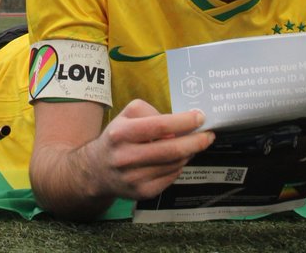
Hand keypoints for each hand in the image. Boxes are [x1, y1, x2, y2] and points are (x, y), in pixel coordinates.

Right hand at [83, 99, 214, 201]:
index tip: (200, 117)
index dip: (184, 122)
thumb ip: (151, 113)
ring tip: (191, 144)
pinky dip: (178, 166)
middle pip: (171, 150)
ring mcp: (134, 178)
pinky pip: (171, 177)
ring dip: (188, 153)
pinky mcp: (142, 193)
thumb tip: (177, 127)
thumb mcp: (126, 115)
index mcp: (121, 133)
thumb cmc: (117, 137)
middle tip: (209, 135)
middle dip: (196, 141)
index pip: (159, 126)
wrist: (96, 170)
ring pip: (174, 164)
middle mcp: (126, 157)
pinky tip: (176, 158)